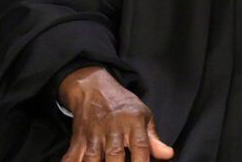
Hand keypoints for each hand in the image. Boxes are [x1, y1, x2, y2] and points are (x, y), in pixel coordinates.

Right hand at [59, 66, 173, 161]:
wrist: (92, 87)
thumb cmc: (121, 104)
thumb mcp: (142, 114)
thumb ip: (154, 138)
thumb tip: (168, 155)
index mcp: (132, 123)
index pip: (141, 146)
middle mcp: (112, 129)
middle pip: (115, 154)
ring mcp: (93, 134)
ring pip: (92, 156)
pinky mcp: (79, 139)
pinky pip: (72, 155)